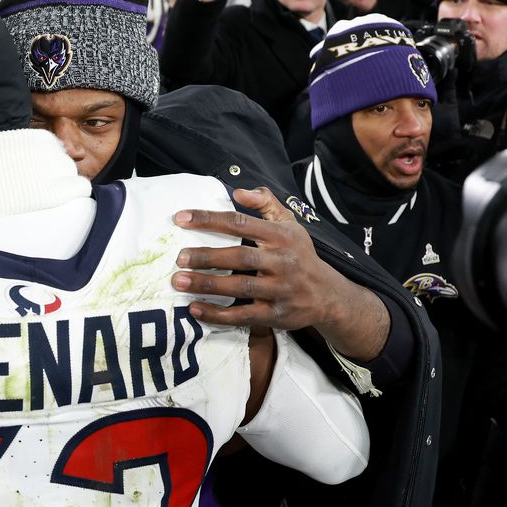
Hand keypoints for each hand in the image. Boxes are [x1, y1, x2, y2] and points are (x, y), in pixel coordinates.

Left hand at [171, 187, 343, 331]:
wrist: (328, 295)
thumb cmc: (300, 255)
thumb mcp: (290, 224)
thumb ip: (265, 203)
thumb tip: (238, 191)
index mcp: (280, 236)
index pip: (240, 223)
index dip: (209, 219)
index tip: (181, 218)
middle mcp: (281, 261)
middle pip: (239, 256)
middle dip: (207, 256)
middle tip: (179, 257)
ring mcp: (279, 289)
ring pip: (240, 286)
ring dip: (207, 285)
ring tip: (179, 281)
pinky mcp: (275, 314)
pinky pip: (243, 315)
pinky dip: (217, 314)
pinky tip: (195, 309)